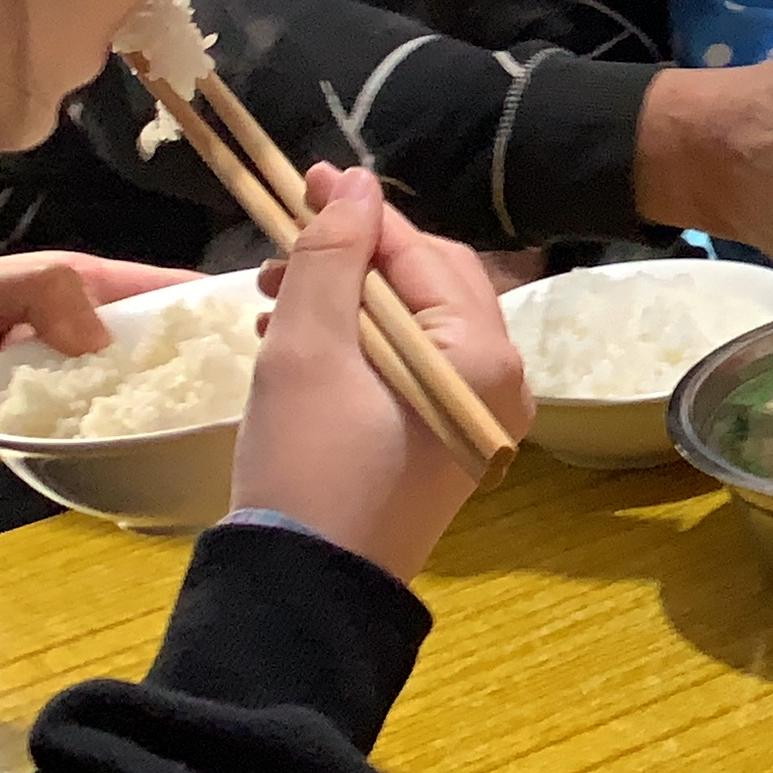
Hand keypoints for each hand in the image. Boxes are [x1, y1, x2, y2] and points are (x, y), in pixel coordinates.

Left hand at [0, 253, 203, 473]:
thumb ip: (44, 293)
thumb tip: (104, 342)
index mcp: (79, 296)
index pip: (167, 302)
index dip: (211, 319)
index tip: (251, 352)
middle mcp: (69, 347)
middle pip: (136, 381)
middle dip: (98, 402)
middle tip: (51, 403)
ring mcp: (38, 396)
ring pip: (73, 430)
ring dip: (3, 426)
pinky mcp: (2, 438)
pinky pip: (16, 458)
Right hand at [239, 163, 531, 579]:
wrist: (304, 592)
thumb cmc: (306, 465)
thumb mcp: (307, 349)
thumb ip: (332, 258)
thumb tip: (354, 184)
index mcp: (483, 354)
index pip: (424, 253)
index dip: (363, 214)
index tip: (307, 180)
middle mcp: (498, 381)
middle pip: (429, 283)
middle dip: (354, 259)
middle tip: (283, 247)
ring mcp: (474, 414)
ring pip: (412, 324)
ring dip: (346, 300)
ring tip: (274, 295)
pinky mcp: (443, 441)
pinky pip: (407, 367)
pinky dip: (356, 344)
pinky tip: (295, 338)